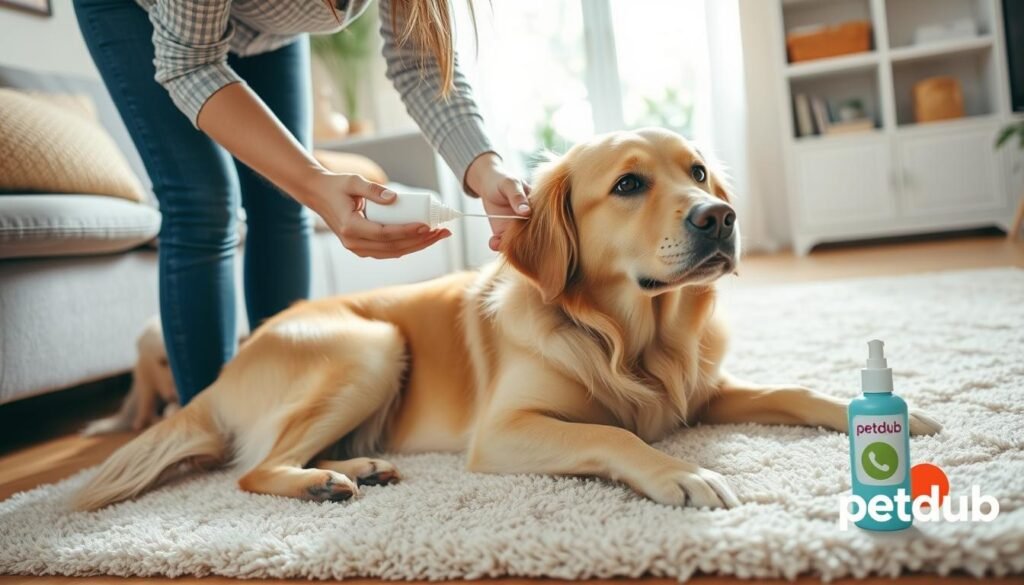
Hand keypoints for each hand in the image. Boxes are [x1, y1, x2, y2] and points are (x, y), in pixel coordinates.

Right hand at [301, 173, 449, 258]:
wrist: (318, 195)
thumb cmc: (336, 185)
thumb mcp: (353, 181)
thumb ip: (373, 189)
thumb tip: (395, 198)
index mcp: (351, 228)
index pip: (386, 234)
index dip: (408, 232)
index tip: (427, 225)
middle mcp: (353, 243)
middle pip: (394, 248)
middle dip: (421, 241)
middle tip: (442, 231)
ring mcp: (357, 248)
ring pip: (393, 253)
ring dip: (418, 246)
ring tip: (438, 235)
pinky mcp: (362, 248)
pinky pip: (388, 251)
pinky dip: (407, 247)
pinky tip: (423, 240)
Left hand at [465, 153, 530, 250]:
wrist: (487, 182)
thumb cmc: (502, 179)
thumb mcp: (510, 184)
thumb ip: (517, 197)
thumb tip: (526, 212)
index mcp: (536, 208)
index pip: (541, 223)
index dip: (538, 232)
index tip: (527, 234)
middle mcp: (527, 220)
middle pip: (529, 237)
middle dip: (522, 244)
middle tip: (512, 244)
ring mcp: (514, 227)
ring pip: (515, 243)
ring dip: (508, 247)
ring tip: (499, 243)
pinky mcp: (502, 231)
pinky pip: (501, 242)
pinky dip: (497, 245)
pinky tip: (493, 242)